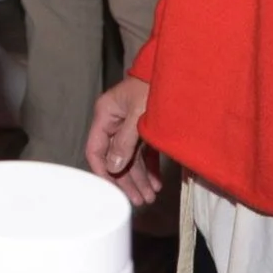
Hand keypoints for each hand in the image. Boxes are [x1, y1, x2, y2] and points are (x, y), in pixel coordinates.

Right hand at [86, 76, 161, 206]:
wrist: (177, 71)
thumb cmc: (153, 87)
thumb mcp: (138, 115)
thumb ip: (125, 141)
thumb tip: (113, 166)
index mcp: (105, 115)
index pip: (95, 149)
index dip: (102, 171)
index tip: (113, 190)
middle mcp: (114, 122)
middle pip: (114, 158)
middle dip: (127, 181)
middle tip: (140, 200)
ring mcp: (129, 126)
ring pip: (130, 159)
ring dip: (139, 179)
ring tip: (150, 197)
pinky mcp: (143, 128)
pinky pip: (143, 153)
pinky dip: (149, 168)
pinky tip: (156, 182)